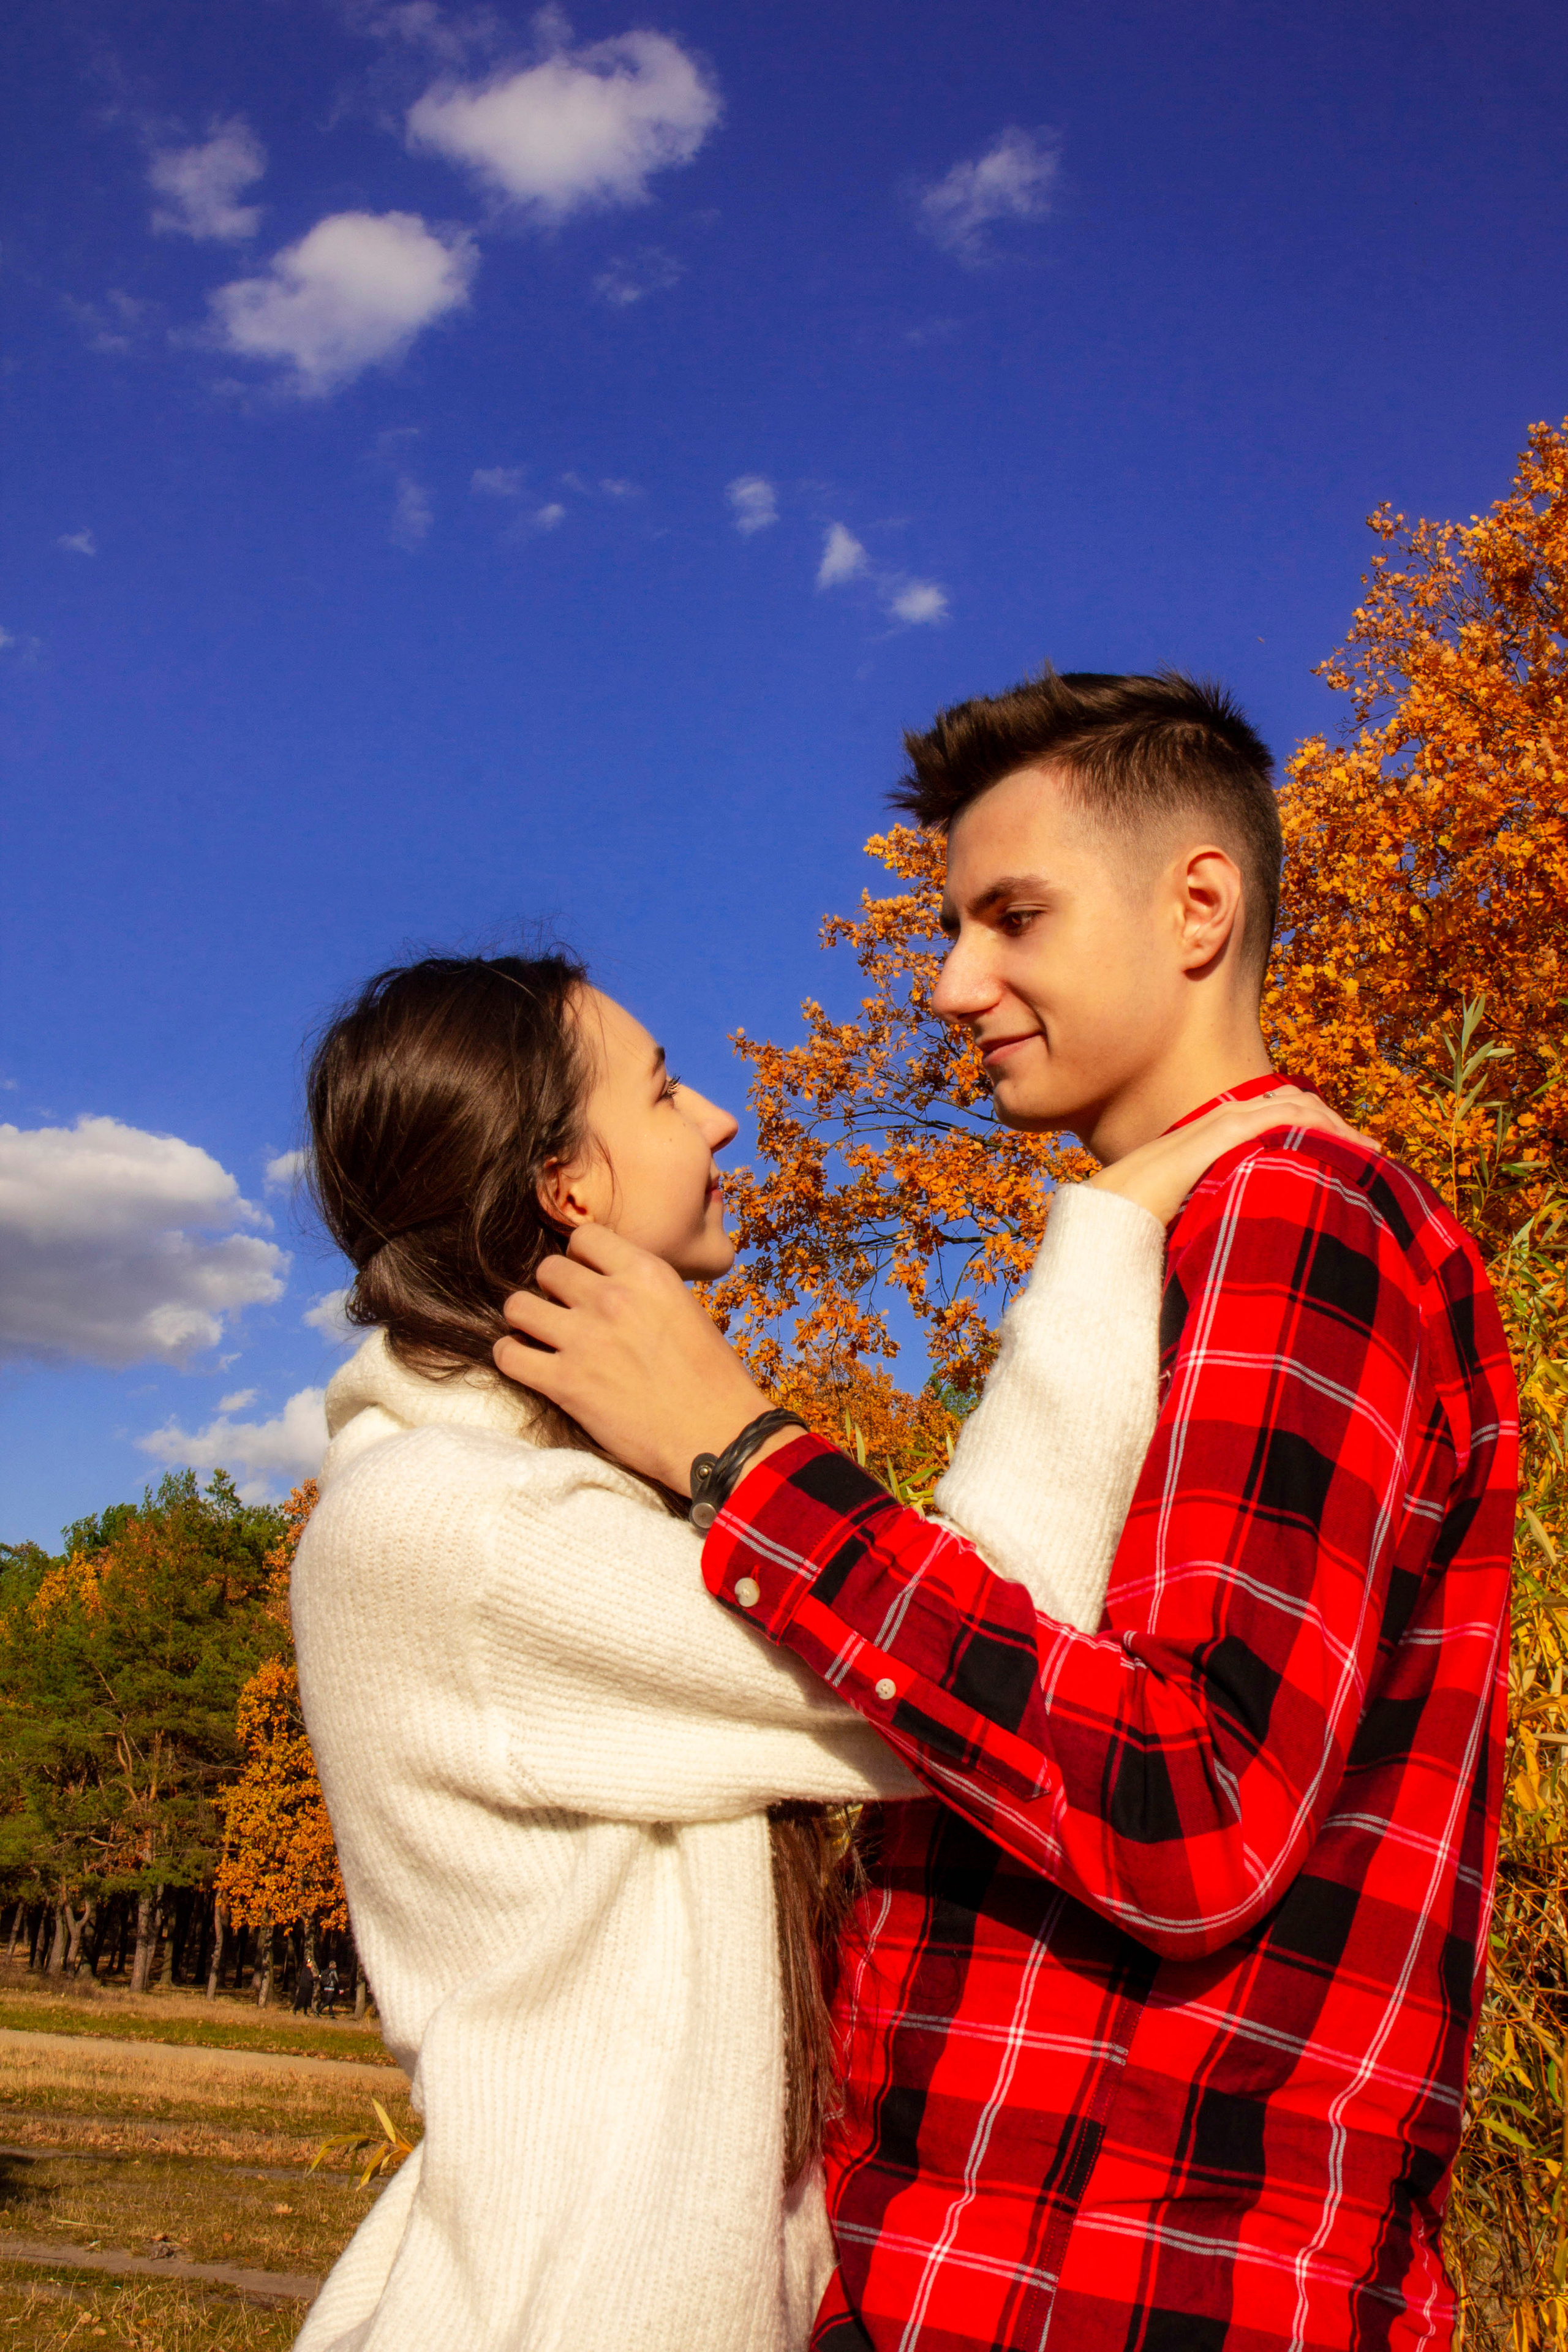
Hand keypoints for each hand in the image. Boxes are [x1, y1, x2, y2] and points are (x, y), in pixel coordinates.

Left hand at [493, 1224, 772, 1493]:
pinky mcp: (564, 1382)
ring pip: (518, 1305)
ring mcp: (583, 1339)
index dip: (580, 1257)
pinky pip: (508, 1355)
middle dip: (552, 1288)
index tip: (584, 1277)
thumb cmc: (712, 1377)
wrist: (716, 1434)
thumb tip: (611, 1283)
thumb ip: (644, 1289)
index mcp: (646, 1273)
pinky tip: (526, 1362)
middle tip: (563, 1311)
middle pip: (548, 1268)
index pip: (584, 1236)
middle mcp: (611, 1297)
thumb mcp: (685, 1308)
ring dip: (525, 1318)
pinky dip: (511, 1356)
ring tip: (537, 1334)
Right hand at [1089, 1086, 1373, 1226]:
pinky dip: (1319, 1125)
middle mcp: (1224, 1120)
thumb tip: (1247, 1235)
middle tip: (1373, 1152)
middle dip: (1335, 1123)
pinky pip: (1282, 1117)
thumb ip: (1222, 1207)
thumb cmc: (1142, 1222)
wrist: (1110, 1216)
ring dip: (1337, 1124)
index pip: (1278, 1115)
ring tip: (1370, 1151)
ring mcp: (1223, 1123)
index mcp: (1217, 1137)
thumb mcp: (1197, 1210)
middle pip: (1294, 1104)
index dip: (1316, 1129)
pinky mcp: (1224, 1134)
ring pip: (1295, 1106)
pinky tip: (1345, 1146)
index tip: (1350, 1157)